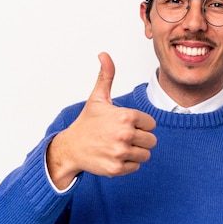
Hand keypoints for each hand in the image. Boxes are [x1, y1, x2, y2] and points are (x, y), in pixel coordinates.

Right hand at [47, 52, 156, 188]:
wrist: (71, 148)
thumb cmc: (87, 123)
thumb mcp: (98, 98)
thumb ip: (106, 76)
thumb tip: (104, 54)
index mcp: (125, 116)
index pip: (151, 124)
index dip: (140, 124)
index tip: (125, 124)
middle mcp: (124, 134)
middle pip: (151, 140)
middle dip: (140, 139)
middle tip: (123, 137)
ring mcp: (120, 153)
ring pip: (146, 154)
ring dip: (135, 152)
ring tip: (119, 146)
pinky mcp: (117, 168)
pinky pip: (136, 166)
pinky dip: (128, 163)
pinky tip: (114, 156)